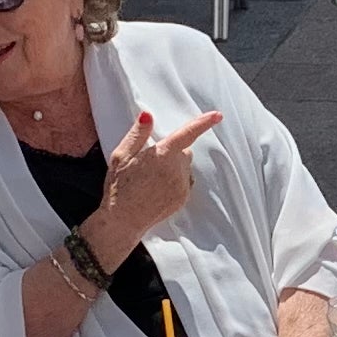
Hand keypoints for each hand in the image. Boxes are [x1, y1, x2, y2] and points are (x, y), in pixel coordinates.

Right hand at [90, 108, 225, 255]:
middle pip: (184, 150)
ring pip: (185, 166)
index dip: (203, 123)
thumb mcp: (121, 155)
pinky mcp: (183, 198)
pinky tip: (157, 188)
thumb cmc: (119, 187)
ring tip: (151, 177)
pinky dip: (176, 180)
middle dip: (173, 151)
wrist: (123, 220)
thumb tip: (147, 116)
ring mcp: (182, 185)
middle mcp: (177, 169)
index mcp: (162, 155)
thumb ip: (137, 134)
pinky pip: (185, 182)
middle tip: (151, 161)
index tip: (217, 115)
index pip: (187, 133)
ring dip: (174, 166)